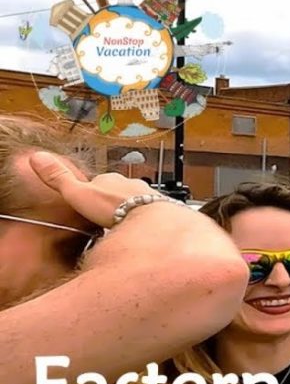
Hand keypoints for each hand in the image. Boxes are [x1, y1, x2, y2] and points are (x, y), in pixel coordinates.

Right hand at [29, 152, 159, 228]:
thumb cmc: (113, 208)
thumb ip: (58, 178)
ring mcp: (146, 195)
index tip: (88, 203)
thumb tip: (36, 156)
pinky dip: (142, 218)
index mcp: (109, 179)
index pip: (98, 182)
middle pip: (117, 190)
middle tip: (105, 216)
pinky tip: (139, 227)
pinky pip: (148, 212)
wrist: (148, 219)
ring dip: (128, 209)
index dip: (91, 194)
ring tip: (121, 223)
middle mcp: (129, 183)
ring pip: (134, 200)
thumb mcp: (78, 194)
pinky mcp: (159, 209)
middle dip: (111, 201)